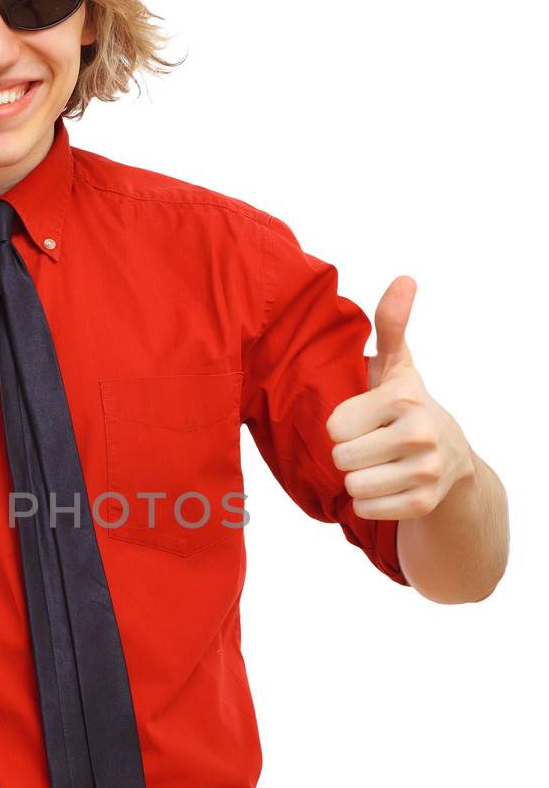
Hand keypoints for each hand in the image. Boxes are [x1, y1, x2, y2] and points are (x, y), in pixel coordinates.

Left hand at [325, 277, 474, 519]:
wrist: (452, 459)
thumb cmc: (406, 407)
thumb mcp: (397, 366)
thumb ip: (391, 324)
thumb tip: (405, 279)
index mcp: (404, 398)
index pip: (334, 426)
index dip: (343, 424)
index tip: (365, 418)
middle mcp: (420, 434)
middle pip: (341, 458)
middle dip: (349, 452)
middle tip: (372, 443)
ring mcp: (425, 472)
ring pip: (352, 486)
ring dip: (358, 478)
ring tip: (380, 463)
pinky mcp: (422, 504)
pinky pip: (365, 509)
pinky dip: (370, 502)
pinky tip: (389, 484)